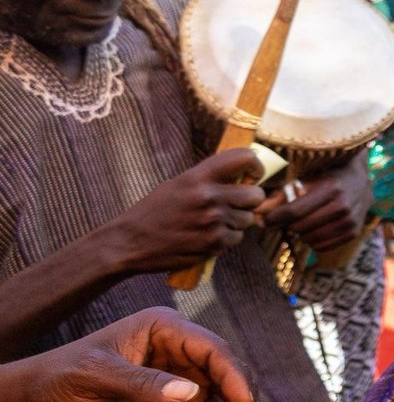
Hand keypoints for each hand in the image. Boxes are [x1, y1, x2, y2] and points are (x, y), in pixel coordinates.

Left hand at [6, 308, 255, 401]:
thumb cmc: (58, 379)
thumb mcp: (95, 376)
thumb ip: (142, 383)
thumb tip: (190, 395)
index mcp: (164, 328)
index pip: (211, 349)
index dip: (233, 375)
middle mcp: (178, 348)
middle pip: (226, 373)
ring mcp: (177, 375)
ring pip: (223, 396)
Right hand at [108, 149, 266, 274]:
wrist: (130, 242)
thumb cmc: (154, 211)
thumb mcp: (179, 184)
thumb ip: (210, 178)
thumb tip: (244, 174)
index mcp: (198, 176)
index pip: (245, 157)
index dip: (256, 166)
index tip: (253, 175)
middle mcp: (208, 196)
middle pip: (255, 194)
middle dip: (249, 200)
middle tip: (236, 203)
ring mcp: (213, 221)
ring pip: (248, 219)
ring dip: (237, 221)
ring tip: (212, 222)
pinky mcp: (213, 243)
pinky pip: (237, 238)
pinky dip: (226, 238)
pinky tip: (206, 236)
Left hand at [258, 157, 372, 251]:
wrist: (361, 180)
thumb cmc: (327, 176)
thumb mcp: (306, 178)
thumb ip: (282, 194)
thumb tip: (258, 211)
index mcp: (331, 188)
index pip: (295, 211)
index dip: (274, 218)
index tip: (265, 219)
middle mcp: (343, 206)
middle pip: (300, 227)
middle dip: (288, 224)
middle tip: (287, 217)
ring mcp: (350, 221)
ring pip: (310, 239)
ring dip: (301, 232)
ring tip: (303, 221)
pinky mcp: (353, 232)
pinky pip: (322, 246)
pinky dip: (313, 240)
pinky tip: (315, 227)